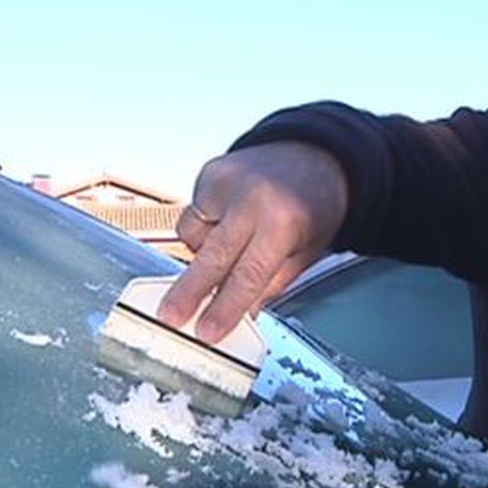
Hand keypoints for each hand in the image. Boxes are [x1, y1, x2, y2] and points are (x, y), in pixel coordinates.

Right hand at [157, 141, 347, 343]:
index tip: (207, 332)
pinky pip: (194, 217)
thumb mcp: (307, 251)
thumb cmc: (316, 205)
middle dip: (188, 292)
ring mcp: (227, 182)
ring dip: (204, 255)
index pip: (248, 275)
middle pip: (212, 256)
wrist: (316, 156)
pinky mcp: (210, 173)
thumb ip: (272, 284)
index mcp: (284, 221)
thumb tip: (241, 315)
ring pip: (195, 236)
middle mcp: (251, 198)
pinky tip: (227, 225)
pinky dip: (205, 230)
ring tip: (234, 247)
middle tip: (171, 317)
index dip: (224, 308)